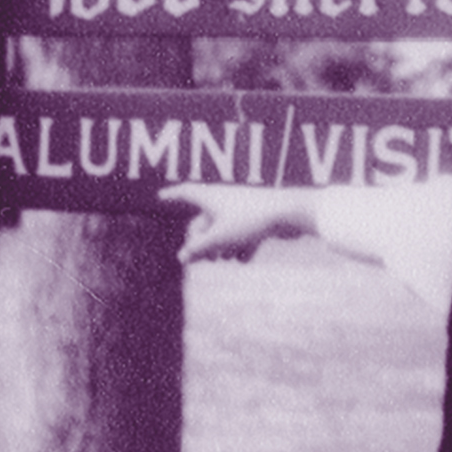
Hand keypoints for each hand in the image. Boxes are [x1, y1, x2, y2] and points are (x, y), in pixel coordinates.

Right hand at [159, 183, 312, 262]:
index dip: (172, 195)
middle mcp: (226, 198)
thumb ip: (198, 250)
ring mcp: (243, 208)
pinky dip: (242, 245)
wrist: (290, 213)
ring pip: (224, 229)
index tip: (161, 196)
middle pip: (204, 220)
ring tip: (224, 257)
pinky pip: (242, 233)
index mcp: (212, 196)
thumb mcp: (219, 239)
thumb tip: (182, 258)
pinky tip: (245, 258)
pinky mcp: (258, 218)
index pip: (186, 193)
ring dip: (222, 246)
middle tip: (201, 258)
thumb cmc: (251, 221)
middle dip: (201, 240)